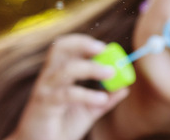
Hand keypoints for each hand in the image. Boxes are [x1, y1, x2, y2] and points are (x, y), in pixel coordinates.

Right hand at [8, 34, 128, 139]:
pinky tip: (101, 99)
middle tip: (103, 49)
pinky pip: (67, 94)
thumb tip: (124, 88)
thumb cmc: (62, 126)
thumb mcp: (88, 111)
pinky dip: (86, 94)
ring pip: (66, 69)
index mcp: (57, 73)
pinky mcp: (44, 104)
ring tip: (110, 73)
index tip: (106, 47)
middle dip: (82, 44)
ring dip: (90, 68)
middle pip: (60, 48)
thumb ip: (105, 99)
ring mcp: (45, 89)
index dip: (84, 42)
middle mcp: (49, 76)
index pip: (66, 47)